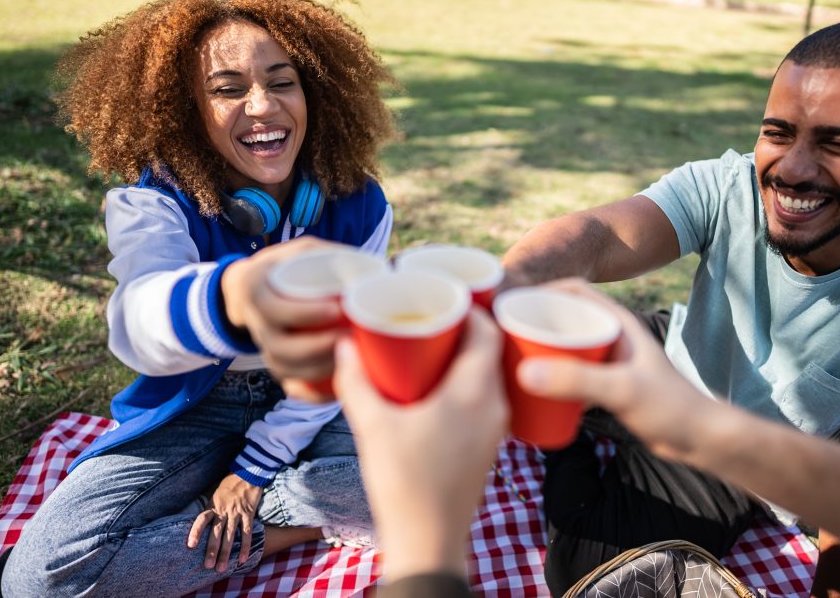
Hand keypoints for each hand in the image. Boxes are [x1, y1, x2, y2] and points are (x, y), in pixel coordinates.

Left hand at [187, 473, 262, 571]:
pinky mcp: (248, 513)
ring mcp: (236, 513)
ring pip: (230, 536)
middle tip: (208, 566)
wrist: (248, 473)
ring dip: (226, 553)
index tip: (190, 545)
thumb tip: (200, 523)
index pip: (201, 520)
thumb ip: (209, 508)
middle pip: (216, 533)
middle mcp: (223, 511)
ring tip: (222, 568)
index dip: (196, 532)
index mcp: (212, 506)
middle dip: (212, 551)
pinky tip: (242, 559)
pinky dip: (245, 546)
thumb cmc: (229, 484)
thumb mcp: (214, 494)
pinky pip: (246, 532)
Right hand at [221, 237, 342, 383]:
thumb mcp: (302, 250)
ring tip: (351, 361)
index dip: (303, 313)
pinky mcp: (276, 363)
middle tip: (349, 337)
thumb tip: (377, 267)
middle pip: (278, 347)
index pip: (274, 308)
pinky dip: (311, 394)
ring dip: (317, 371)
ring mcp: (264, 347)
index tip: (335, 310)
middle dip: (315, 348)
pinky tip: (336, 390)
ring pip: (284, 370)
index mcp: (255, 291)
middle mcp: (255, 323)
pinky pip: (289, 385)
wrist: (249, 287)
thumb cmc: (286, 265)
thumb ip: (331, 253)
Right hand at [336, 308, 507, 581]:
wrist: (428, 541)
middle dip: (464, 329)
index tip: (443, 298)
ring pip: (488, 376)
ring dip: (466, 358)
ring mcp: (495, 428)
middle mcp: (495, 405)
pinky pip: (485, 399)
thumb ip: (356, 381)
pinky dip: (467, 383)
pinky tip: (437, 388)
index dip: (470, 308)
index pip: (488, 331)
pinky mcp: (488, 447)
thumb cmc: (403, 482)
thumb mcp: (372, 425)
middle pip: (491, 350)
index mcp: (475, 391)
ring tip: (431, 348)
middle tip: (433, 318)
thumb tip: (344, 345)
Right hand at [516, 279, 713, 461]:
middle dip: (531, 322)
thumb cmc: (670, 408)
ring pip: (565, 345)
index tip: (508, 306)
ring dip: (538, 349)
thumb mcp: (621, 390)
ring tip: (507, 363)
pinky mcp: (608, 384)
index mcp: (618, 321)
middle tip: (498, 339)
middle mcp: (612, 334)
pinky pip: (570, 371)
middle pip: (564, 316)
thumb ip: (576, 380)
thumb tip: (526, 371)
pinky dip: (550, 374)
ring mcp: (609, 360)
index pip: (572, 289)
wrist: (699, 439)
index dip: (539, 290)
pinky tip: (531, 390)